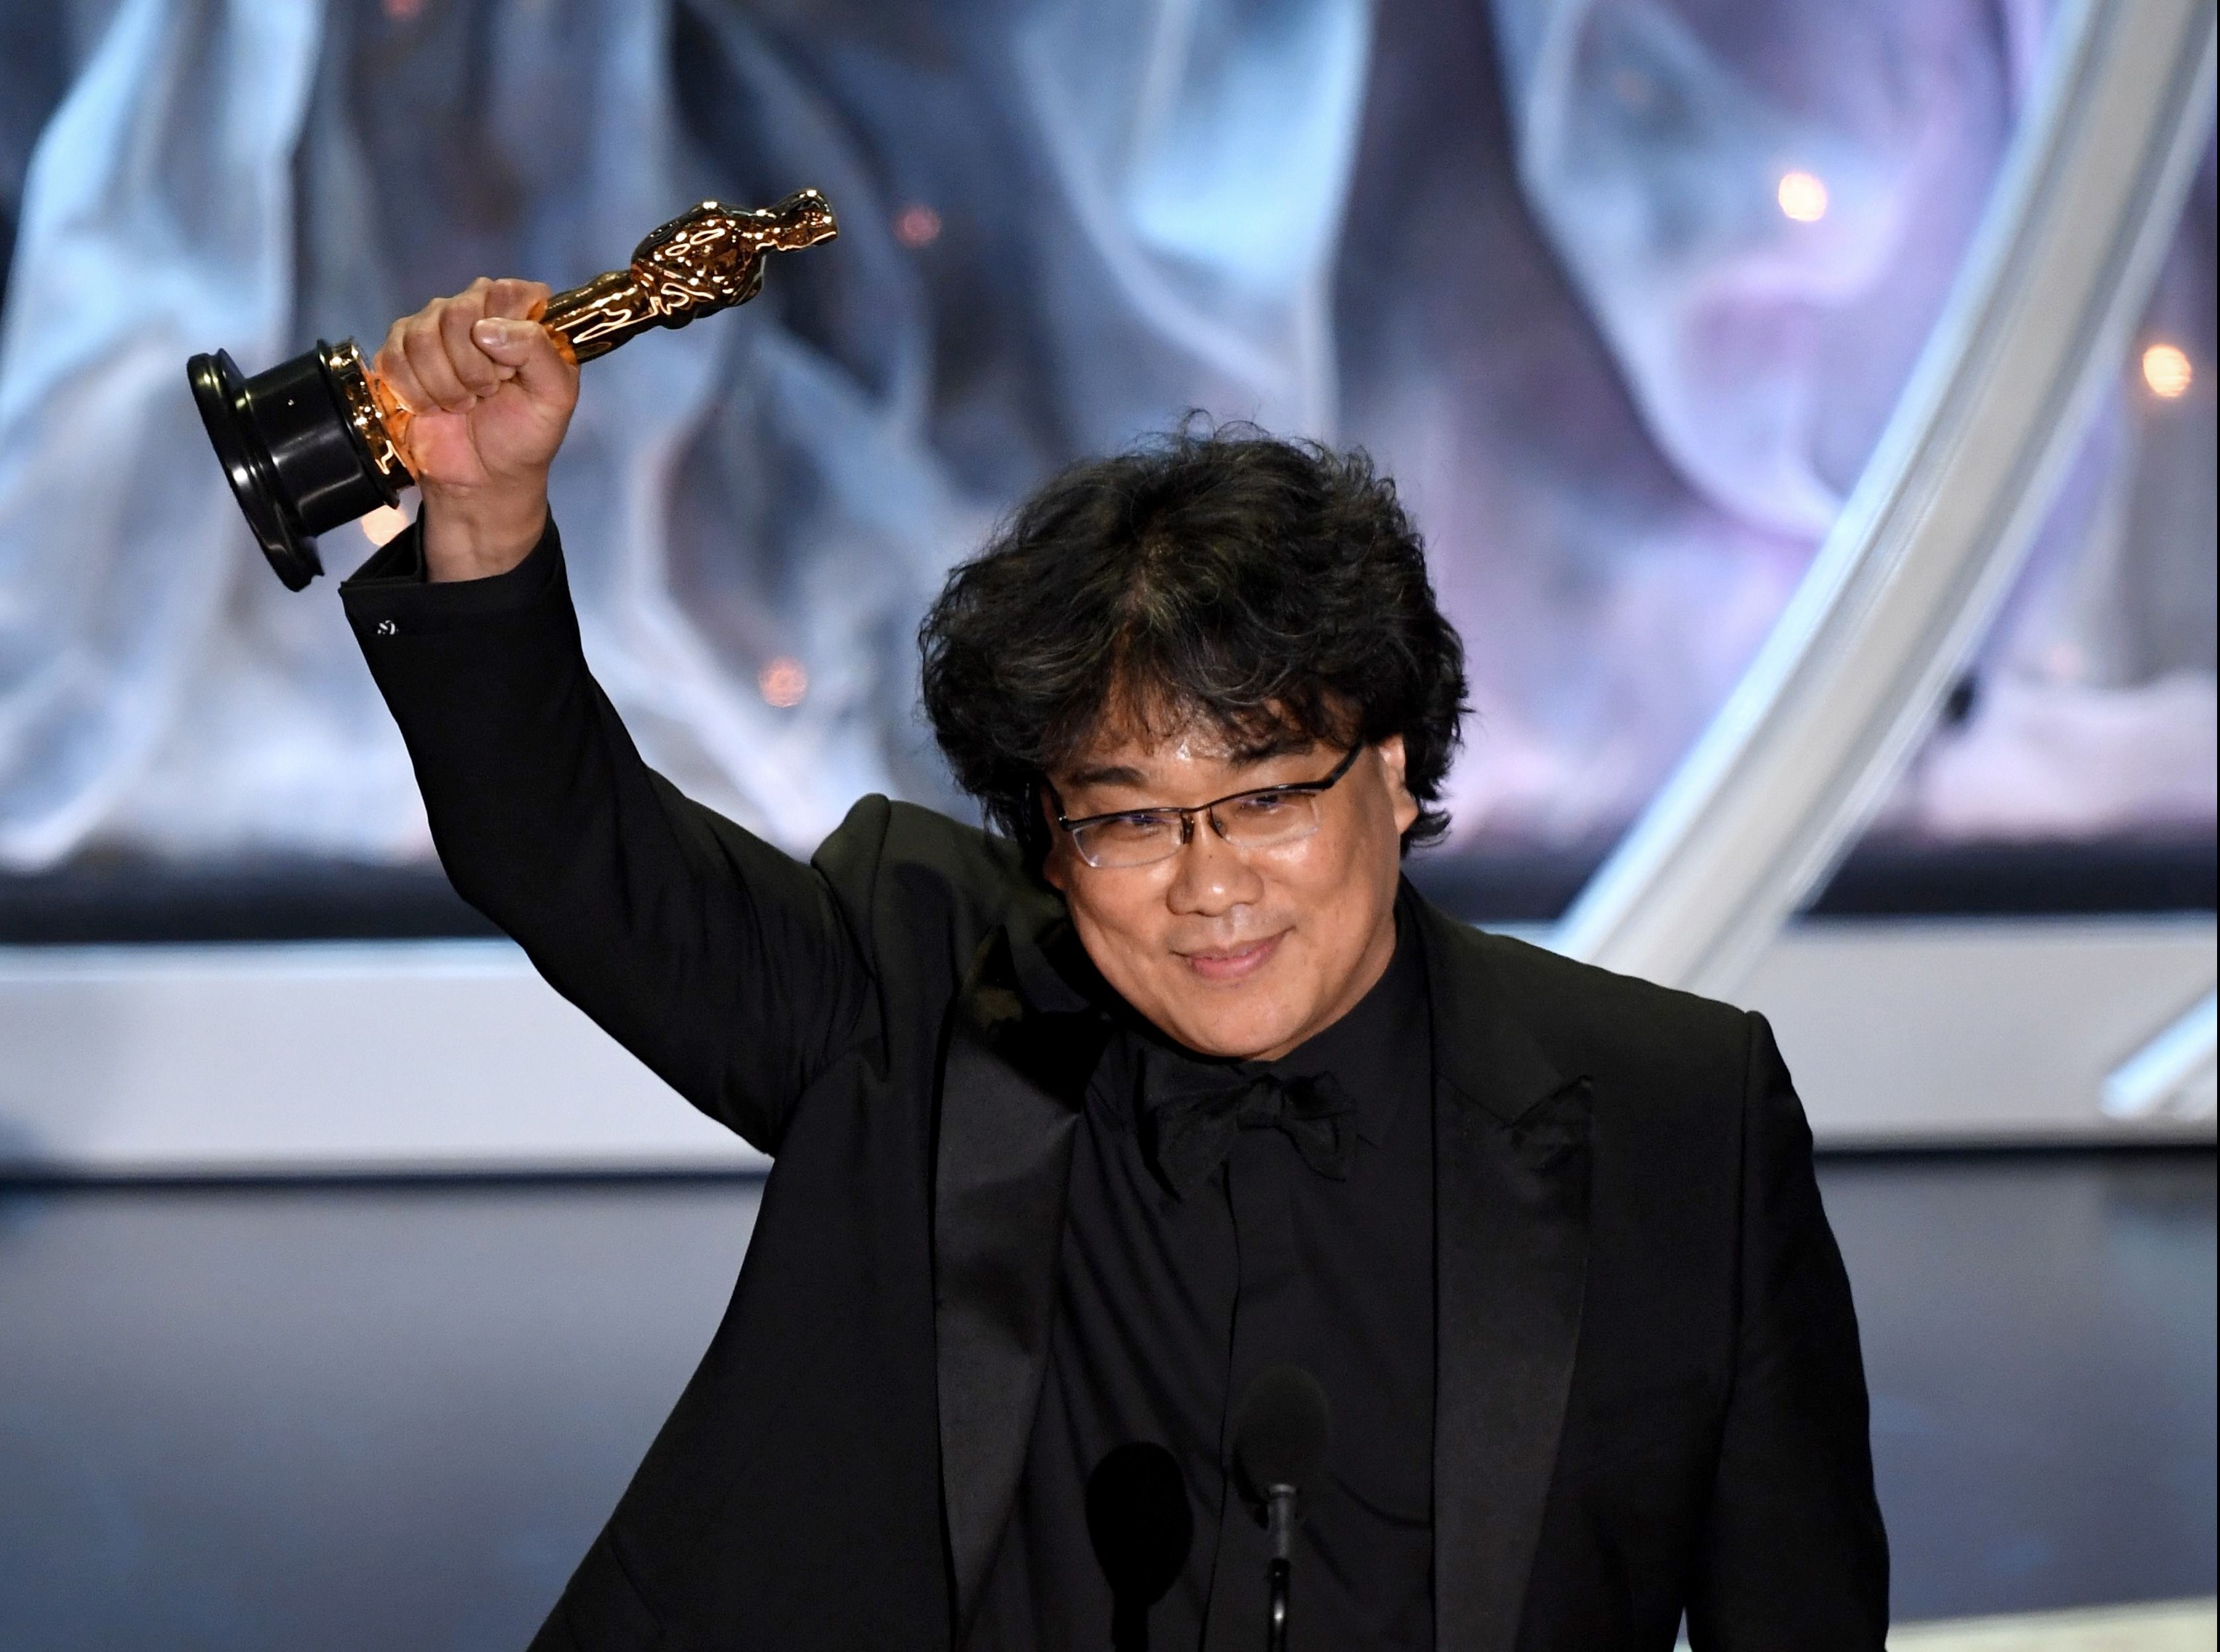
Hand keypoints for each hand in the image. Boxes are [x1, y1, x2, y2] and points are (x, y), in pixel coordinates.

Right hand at [373, 276, 579, 581]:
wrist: (484, 477)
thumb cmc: (525, 435)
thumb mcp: (555, 397)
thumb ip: (539, 351)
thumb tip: (485, 329)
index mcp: (522, 312)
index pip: (504, 292)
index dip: (504, 337)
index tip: (511, 373)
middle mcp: (477, 310)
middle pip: (456, 312)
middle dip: (472, 368)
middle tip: (487, 394)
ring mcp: (434, 327)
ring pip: (421, 334)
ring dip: (444, 384)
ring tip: (464, 404)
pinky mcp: (399, 352)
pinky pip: (393, 357)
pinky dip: (416, 393)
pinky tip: (434, 407)